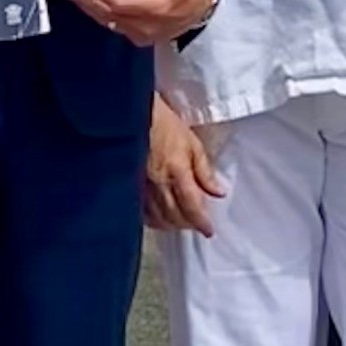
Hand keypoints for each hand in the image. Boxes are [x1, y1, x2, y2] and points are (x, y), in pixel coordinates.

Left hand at [57, 0, 217, 46]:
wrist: (200, 6)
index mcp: (158, 7)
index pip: (120, 2)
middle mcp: (147, 25)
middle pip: (106, 13)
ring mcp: (140, 34)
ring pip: (105, 20)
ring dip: (84, 4)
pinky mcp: (137, 36)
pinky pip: (111, 24)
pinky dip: (95, 10)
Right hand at [142, 103, 224, 235]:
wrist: (132, 115)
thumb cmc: (163, 123)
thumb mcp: (191, 142)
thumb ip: (204, 170)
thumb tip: (217, 192)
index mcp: (177, 172)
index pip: (192, 207)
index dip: (201, 222)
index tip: (209, 230)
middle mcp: (158, 184)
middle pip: (174, 217)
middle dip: (187, 224)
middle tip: (196, 224)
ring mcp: (141, 187)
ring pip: (157, 218)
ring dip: (170, 224)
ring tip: (179, 222)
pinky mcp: (128, 186)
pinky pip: (141, 211)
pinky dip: (152, 219)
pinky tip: (157, 217)